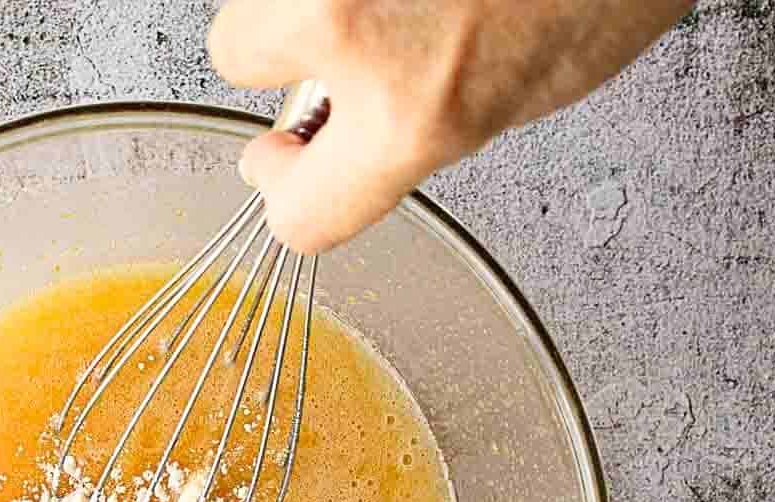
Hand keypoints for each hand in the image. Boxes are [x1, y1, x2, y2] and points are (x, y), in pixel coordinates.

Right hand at [208, 0, 693, 251]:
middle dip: (288, 44)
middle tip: (364, 24)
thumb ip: (422, 125)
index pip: (300, 209)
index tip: (291, 168)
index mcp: (412, 107)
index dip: (290, 191)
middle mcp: (349, 16)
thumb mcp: (538, 83)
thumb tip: (351, 128)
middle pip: (235, 50)